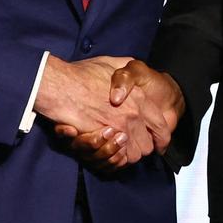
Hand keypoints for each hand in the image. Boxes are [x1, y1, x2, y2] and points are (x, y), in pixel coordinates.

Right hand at [56, 60, 184, 170]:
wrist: (61, 84)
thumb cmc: (84, 73)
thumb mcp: (112, 63)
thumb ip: (126, 70)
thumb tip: (131, 70)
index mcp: (139, 98)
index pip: (160, 126)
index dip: (161, 137)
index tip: (159, 143)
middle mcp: (132, 115)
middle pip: (147, 145)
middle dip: (142, 147)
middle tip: (133, 144)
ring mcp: (118, 128)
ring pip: (133, 155)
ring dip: (128, 154)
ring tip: (120, 148)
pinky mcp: (103, 141)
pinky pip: (117, 159)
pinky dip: (115, 159)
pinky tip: (110, 151)